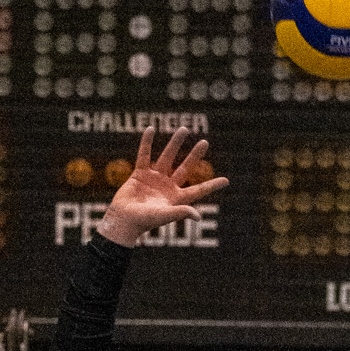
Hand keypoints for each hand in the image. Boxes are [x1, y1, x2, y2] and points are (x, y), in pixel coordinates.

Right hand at [96, 126, 228, 246]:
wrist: (123, 220)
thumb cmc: (144, 221)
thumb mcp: (164, 216)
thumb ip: (181, 213)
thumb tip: (199, 216)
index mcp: (177, 198)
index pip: (198, 190)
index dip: (212, 185)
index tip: (226, 181)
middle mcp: (168, 187)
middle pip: (185, 168)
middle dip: (195, 155)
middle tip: (205, 142)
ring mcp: (154, 179)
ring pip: (167, 157)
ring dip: (175, 143)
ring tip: (184, 129)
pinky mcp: (140, 174)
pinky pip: (144, 155)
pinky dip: (147, 142)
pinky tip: (151, 129)